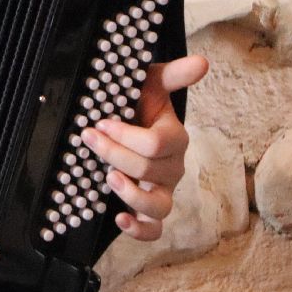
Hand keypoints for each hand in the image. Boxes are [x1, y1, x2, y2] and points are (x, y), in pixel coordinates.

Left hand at [80, 54, 209, 241]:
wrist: (129, 123)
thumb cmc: (139, 105)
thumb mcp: (151, 84)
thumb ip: (173, 74)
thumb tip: (202, 62)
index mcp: (173, 138)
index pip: (156, 144)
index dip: (124, 135)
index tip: (101, 122)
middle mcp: (172, 167)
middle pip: (149, 170)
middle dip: (113, 153)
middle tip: (89, 137)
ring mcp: (162, 190)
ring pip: (158, 205)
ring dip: (131, 194)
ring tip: (108, 177)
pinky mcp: (150, 209)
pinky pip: (154, 230)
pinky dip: (139, 229)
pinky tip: (120, 219)